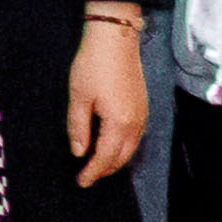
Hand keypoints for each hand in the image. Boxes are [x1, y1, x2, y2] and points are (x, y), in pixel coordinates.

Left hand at [68, 17, 149, 185]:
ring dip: (115, 160)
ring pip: (131, 148)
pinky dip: (123, 147)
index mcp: (119, 122)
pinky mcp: (142, 106)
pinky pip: (135, 136)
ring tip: (98, 166)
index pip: (105, 157)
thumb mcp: (78, 96)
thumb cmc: (94, 65)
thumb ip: (78, 127)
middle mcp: (136, 123)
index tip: (81, 182)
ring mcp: (142, 114)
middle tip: (87, 178)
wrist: (115, 39)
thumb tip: (79, 152)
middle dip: (105, 170)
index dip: (93, 172)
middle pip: (122, 157)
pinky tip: (112, 146)